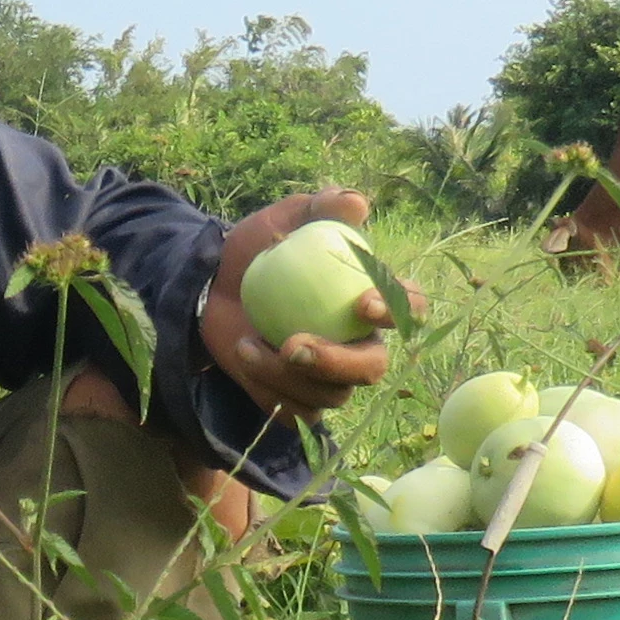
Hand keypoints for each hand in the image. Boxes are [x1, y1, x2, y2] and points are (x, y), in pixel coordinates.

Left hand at [201, 187, 414, 420]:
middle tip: (293, 346)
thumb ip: (321, 207)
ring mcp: (330, 378)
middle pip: (372, 368)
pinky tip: (245, 358)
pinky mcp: (298, 400)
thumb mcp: (284, 217)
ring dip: (284, 374)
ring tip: (246, 343)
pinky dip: (271, 392)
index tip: (361, 304)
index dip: (396, 311)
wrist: (212, 285)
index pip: (407, 308)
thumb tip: (356, 205)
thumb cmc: (259, 249)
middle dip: (338, 363)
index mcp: (371, 300)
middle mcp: (360, 345)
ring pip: (330, 395)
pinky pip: (299, 414)